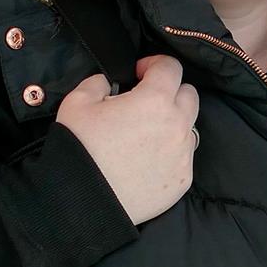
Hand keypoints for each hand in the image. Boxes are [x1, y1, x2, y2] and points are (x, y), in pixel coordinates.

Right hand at [54, 55, 199, 225]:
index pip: (171, 67)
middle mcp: (178, 125)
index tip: (138, 73)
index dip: (154, 64)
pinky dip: (169, 153)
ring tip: (145, 135)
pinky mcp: (183, 180)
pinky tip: (146, 161)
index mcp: (155, 100)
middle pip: (189, 95)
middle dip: (170, 92)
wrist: (82, 201)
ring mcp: (183, 155)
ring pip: (189, 128)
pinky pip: (183, 157)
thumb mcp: (77, 103)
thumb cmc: (79, 148)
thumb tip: (108, 84)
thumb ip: (97, 83)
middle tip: (145, 102)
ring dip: (172, 123)